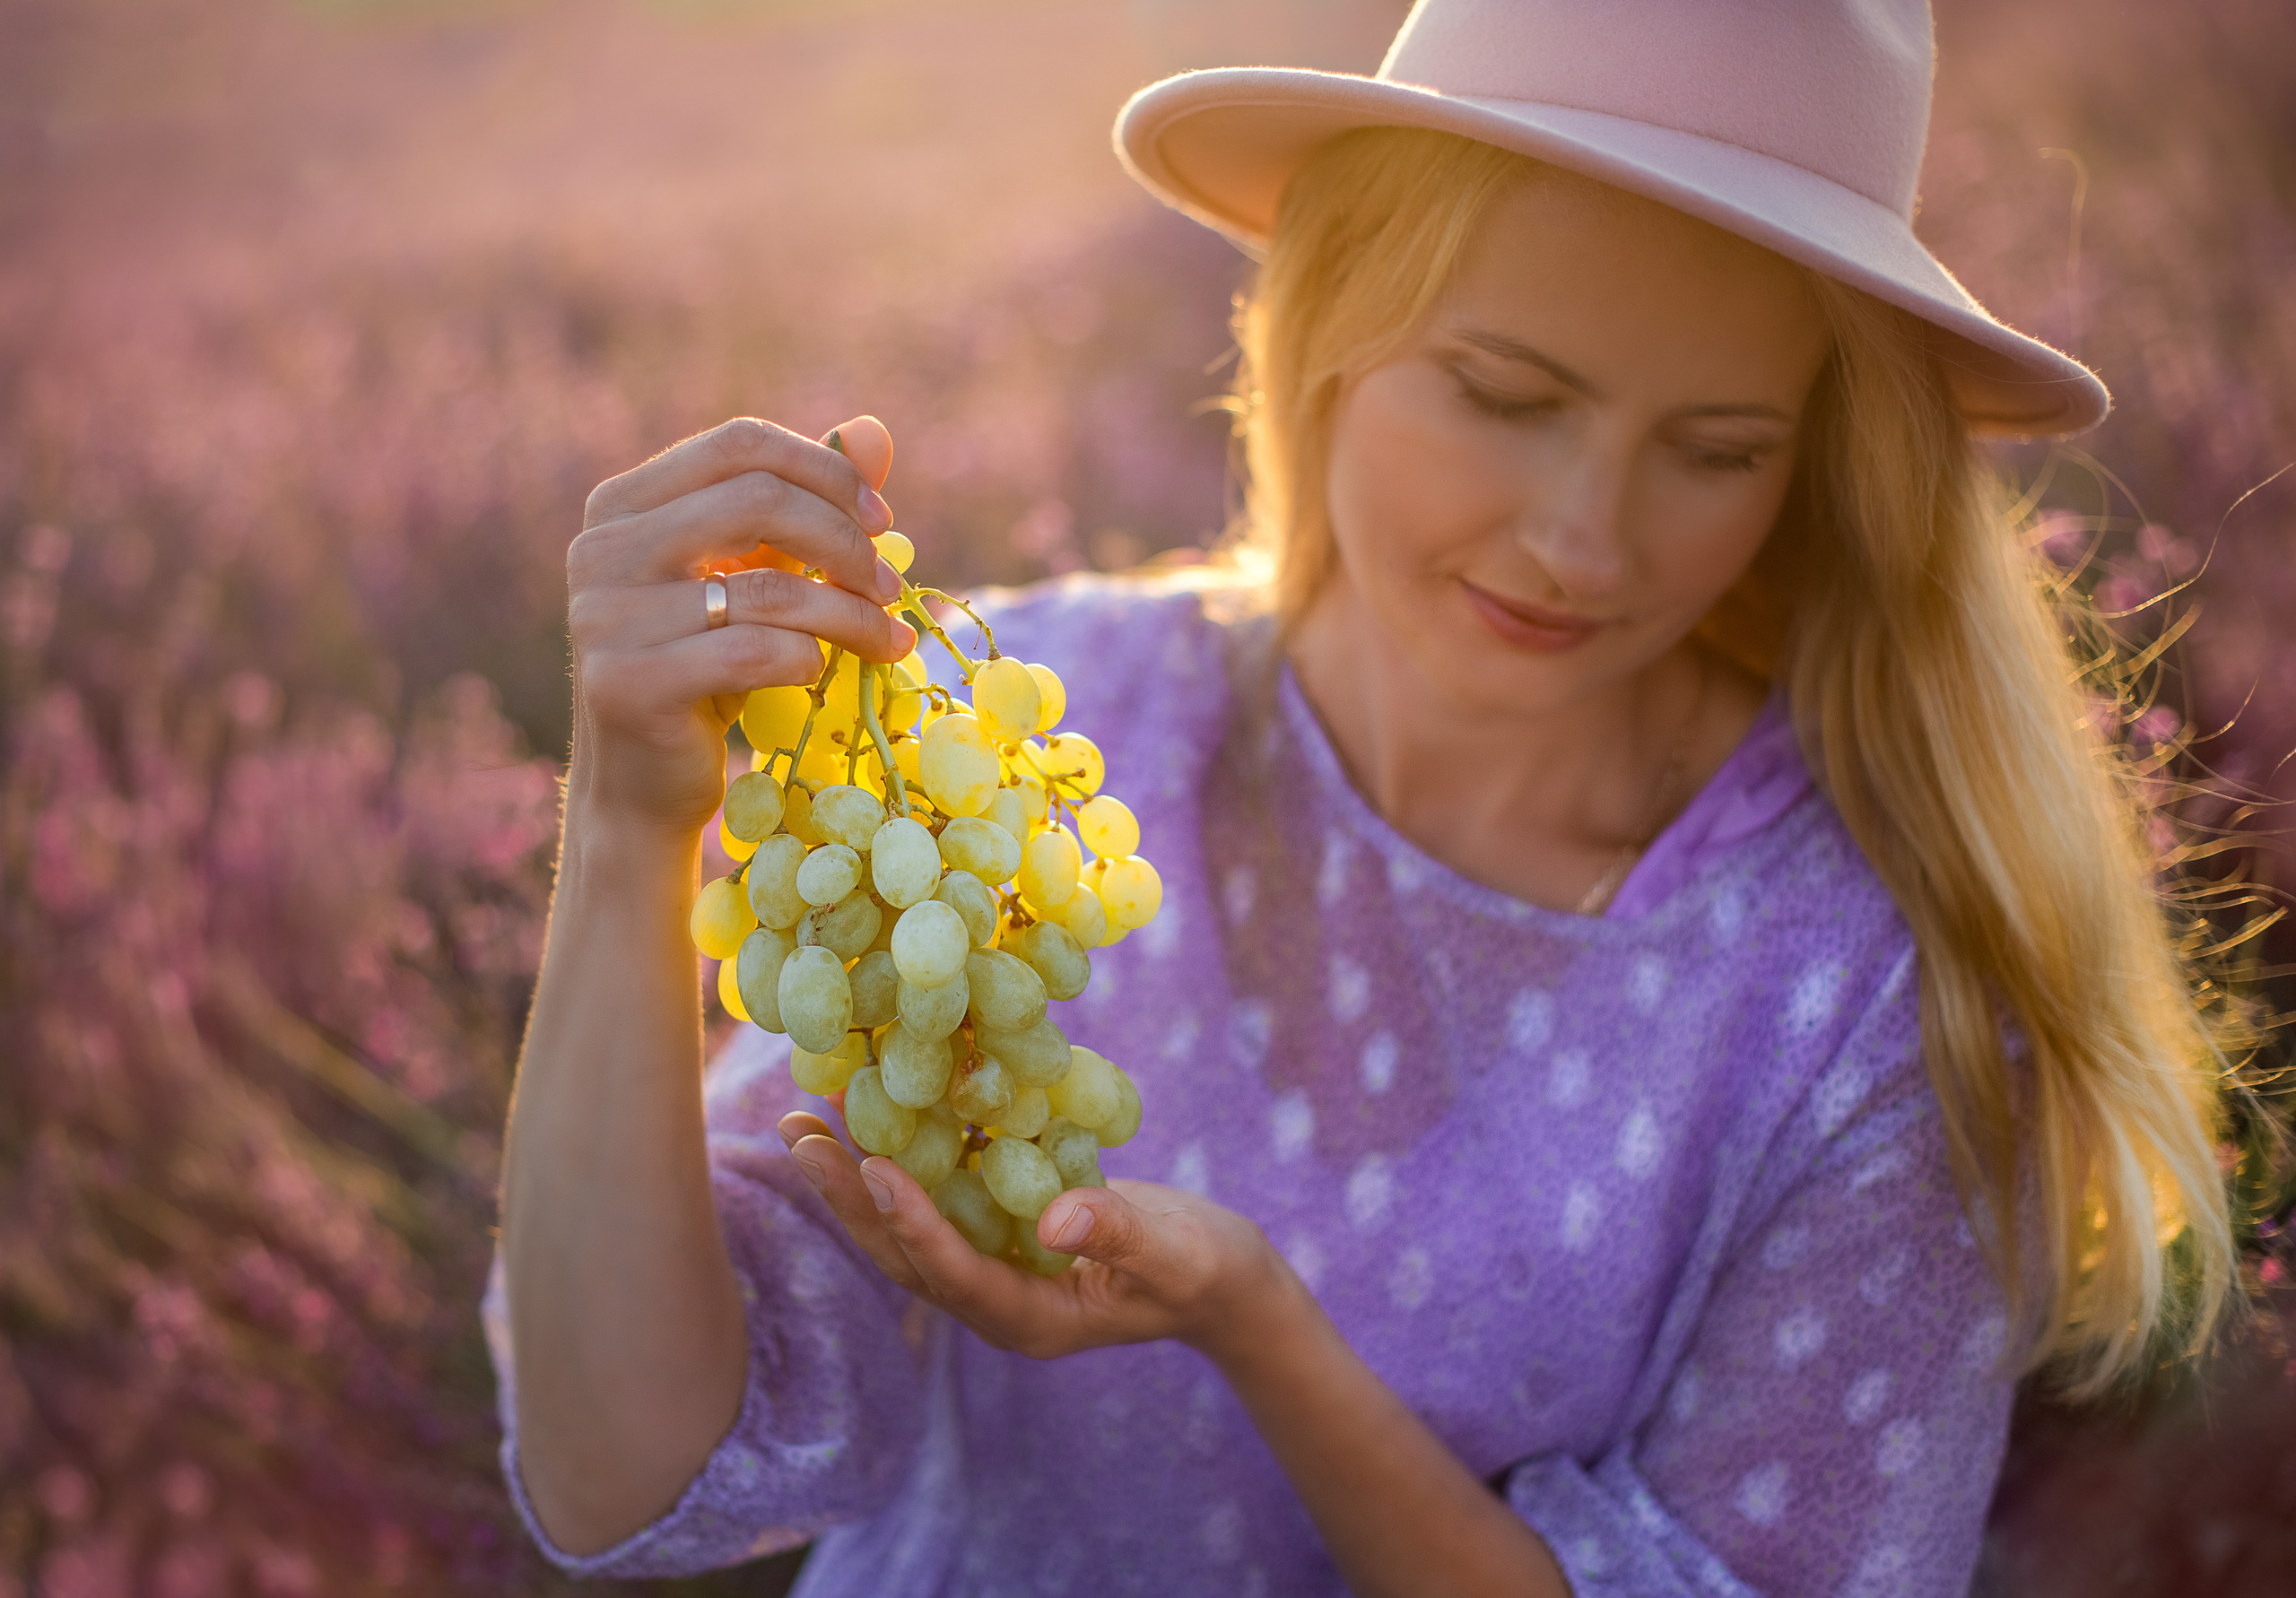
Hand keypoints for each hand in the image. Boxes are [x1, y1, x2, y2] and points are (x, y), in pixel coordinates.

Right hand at [565, 415, 917, 836]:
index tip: (882, 520)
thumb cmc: (706, 673)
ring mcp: (605, 617)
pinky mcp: (627, 684)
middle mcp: (601, 549)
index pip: (739, 445)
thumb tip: (875, 430)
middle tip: (892, 587)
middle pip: (759, 500)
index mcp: (623, 505)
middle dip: (847, 542)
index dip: (826, 471)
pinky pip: (753, 653)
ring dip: (851, 614)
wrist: (643, 788)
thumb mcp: (754, 580)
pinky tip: (825, 674)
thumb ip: (806, 505)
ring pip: (768, 587)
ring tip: (890, 640)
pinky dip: (809, 660)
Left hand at [776, 1112, 1301, 1363]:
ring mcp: (994, 1271)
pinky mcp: (1000, 1235)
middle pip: (906, 1255)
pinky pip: (938, 1199)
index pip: (956, 1277)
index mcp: (1032, 1322)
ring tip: (804, 1120)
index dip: (913, 1226)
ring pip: (908, 1229)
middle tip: (798, 1137)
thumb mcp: (1176, 1253)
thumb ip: (1119, 1236)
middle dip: (850, 1199)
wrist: (1221, 1280)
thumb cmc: (1206, 1269)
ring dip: (855, 1178)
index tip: (872, 1168)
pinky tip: (872, 1108)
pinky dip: (902, 1158)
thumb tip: (1054, 1220)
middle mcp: (996, 1302)